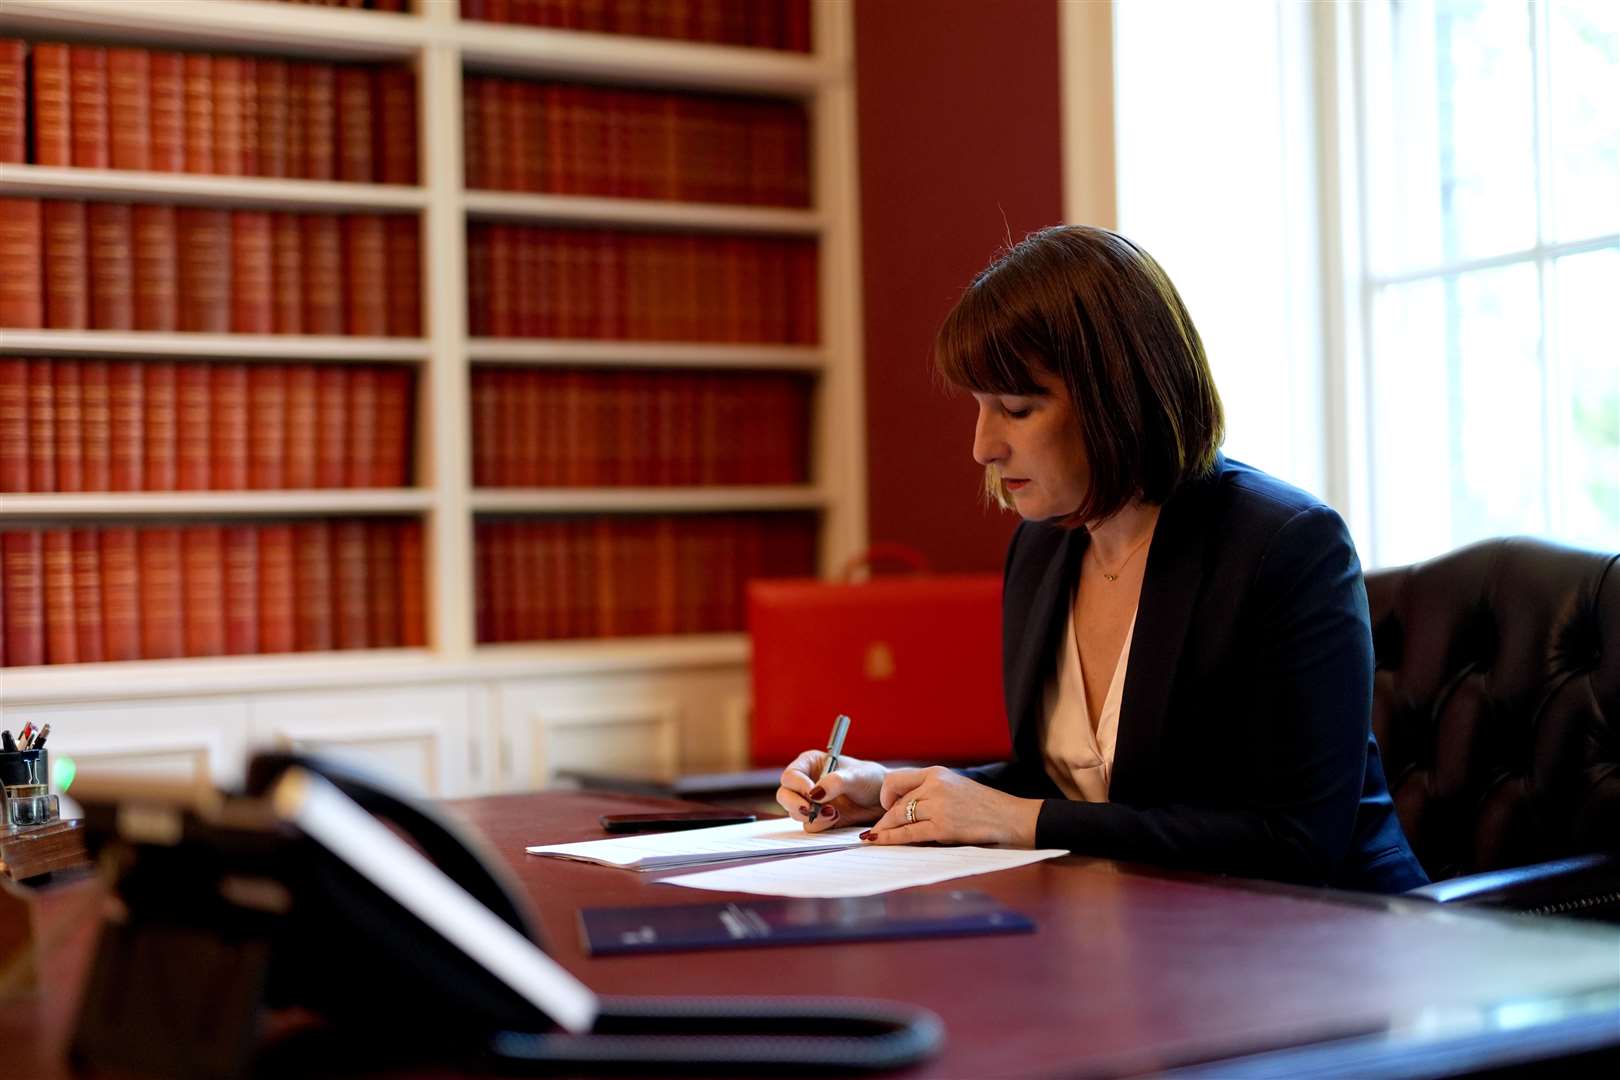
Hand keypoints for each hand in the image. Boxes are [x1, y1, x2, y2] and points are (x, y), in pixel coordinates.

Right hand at [776, 750, 886, 831]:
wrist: (884, 801)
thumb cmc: (871, 780)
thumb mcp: (856, 776)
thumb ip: (835, 782)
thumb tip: (815, 794)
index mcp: (810, 764)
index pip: (790, 775)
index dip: (798, 786)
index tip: (813, 795)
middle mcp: (806, 782)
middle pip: (785, 795)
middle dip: (797, 805)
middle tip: (812, 810)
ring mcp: (811, 803)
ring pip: (794, 813)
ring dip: (811, 816)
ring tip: (834, 813)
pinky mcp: (819, 819)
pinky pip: (809, 826)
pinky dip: (820, 825)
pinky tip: (837, 818)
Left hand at [861, 766, 1040, 846]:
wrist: (1008, 816)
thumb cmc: (982, 804)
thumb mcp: (954, 786)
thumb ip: (930, 791)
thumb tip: (901, 806)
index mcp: (936, 772)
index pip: (897, 779)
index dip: (886, 794)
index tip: (886, 806)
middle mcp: (935, 785)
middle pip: (897, 801)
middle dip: (885, 818)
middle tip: (876, 830)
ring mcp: (938, 806)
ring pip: (899, 816)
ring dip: (884, 829)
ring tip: (874, 838)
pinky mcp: (943, 827)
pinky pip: (908, 833)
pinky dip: (891, 838)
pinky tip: (879, 841)